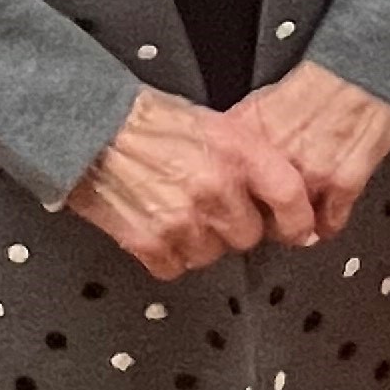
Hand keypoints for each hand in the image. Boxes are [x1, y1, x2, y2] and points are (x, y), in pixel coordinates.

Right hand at [64, 87, 319, 280]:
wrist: (92, 128)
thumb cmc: (151, 121)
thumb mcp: (214, 123)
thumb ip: (248, 159)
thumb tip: (282, 195)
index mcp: (238, 152)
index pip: (290, 196)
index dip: (297, 220)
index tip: (296, 231)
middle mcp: (216, 188)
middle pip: (247, 237)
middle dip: (233, 229)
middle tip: (210, 209)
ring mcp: (183, 219)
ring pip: (210, 255)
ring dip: (197, 242)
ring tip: (175, 210)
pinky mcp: (150, 242)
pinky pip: (174, 267)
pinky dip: (166, 254)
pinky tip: (154, 224)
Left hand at [232, 66, 389, 241]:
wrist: (366, 69)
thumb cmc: (322, 82)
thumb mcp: (263, 101)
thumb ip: (244, 135)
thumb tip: (229, 159)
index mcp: (251, 136)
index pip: (227, 188)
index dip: (234, 199)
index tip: (241, 203)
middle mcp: (277, 157)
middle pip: (257, 214)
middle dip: (265, 218)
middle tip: (273, 213)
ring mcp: (309, 174)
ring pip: (293, 226)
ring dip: (297, 224)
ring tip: (301, 215)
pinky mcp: (343, 184)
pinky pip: (329, 224)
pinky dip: (329, 224)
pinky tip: (327, 215)